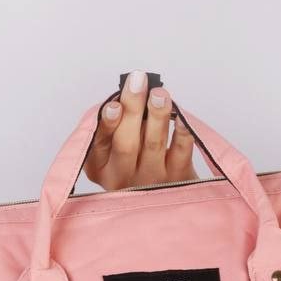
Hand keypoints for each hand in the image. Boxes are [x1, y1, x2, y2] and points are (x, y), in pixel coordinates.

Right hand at [84, 69, 200, 190]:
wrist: (167, 199)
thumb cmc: (138, 164)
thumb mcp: (115, 150)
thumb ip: (117, 124)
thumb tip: (131, 91)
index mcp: (101, 168)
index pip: (99, 143)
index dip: (107, 123)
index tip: (115, 106)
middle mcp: (124, 178)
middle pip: (126, 144)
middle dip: (133, 109)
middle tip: (138, 81)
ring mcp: (152, 182)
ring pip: (153, 144)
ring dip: (157, 115)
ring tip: (159, 94)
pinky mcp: (178, 180)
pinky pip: (181, 151)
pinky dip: (181, 130)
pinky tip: (179, 114)